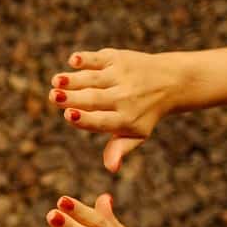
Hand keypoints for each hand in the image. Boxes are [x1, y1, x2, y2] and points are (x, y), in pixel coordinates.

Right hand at [49, 49, 193, 171]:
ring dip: (73, 79)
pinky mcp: (118, 58)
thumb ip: (120, 148)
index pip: (102, 121)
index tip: (68, 115)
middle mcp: (125, 97)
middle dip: (73, 98)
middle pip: (94, 99)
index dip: (84, 118)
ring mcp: (122, 76)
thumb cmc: (144, 112)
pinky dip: (87, 58)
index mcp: (126, 119)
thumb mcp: (137, 133)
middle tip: (54, 97)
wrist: (172, 82)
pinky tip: (73, 60)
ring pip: (93, 78)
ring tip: (56, 81)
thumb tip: (111, 168)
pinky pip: (100, 58)